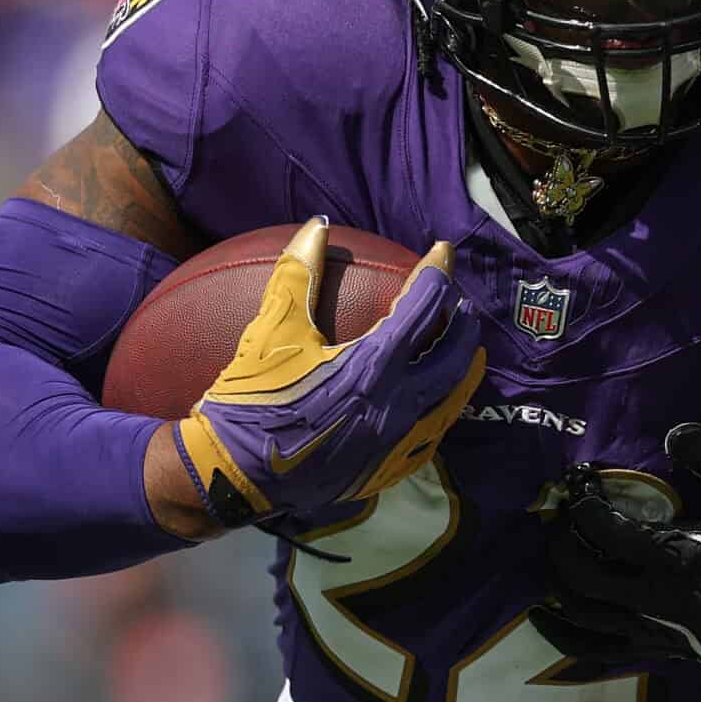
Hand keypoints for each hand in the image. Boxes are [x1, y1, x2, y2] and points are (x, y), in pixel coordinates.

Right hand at [173, 219, 485, 524]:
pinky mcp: (388, 471)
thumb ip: (297, 275)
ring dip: (464, 369)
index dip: (436, 274)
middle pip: (453, 355)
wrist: (232, 476)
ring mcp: (397, 442)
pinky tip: (439, 403)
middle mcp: (397, 404)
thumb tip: (316, 226)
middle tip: (462, 303)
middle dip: (463, 324)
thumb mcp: (270, 332)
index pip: (423, 307)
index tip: (442, 251)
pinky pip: (432, 437)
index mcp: (373, 366)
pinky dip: (443, 411)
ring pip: (452, 400)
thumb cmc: (251, 400)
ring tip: (468, 349)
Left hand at [545, 423, 700, 701]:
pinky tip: (556, 626)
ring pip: (585, 620)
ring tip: (547, 574)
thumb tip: (676, 432)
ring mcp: (659, 632)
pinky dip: (573, 639)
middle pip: (581, 577)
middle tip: (558, 525)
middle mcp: (657, 598)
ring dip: (557, 595)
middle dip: (560, 548)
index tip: (576, 487)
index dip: (580, 507)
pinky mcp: (666, 654)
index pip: (605, 531)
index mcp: (678, 556)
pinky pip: (605, 653)